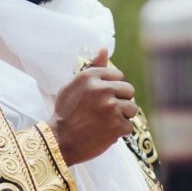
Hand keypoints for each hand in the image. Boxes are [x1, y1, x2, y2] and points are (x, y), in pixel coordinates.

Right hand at [48, 49, 136, 166]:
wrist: (59, 141)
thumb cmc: (66, 112)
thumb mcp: (74, 85)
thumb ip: (92, 68)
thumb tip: (105, 49)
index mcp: (90, 76)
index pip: (119, 76)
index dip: (112, 89)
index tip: (100, 99)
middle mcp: (102, 89)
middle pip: (129, 90)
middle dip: (120, 101)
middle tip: (104, 112)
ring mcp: (110, 107)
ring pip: (132, 108)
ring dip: (122, 117)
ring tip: (105, 123)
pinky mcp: (117, 125)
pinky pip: (128, 126)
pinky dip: (119, 132)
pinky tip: (104, 133)